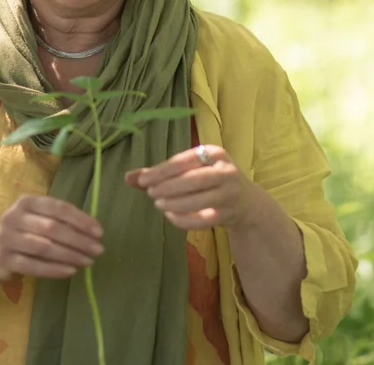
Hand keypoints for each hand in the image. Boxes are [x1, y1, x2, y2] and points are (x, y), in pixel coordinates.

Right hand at [0, 195, 102, 281]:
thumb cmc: (24, 232)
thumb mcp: (38, 219)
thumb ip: (61, 220)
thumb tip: (94, 231)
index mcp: (27, 202)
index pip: (58, 208)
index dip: (81, 220)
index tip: (100, 232)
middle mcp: (14, 217)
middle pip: (53, 228)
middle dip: (79, 240)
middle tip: (98, 250)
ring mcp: (7, 239)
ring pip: (44, 248)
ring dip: (70, 255)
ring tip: (88, 261)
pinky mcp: (5, 260)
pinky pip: (34, 266)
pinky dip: (55, 269)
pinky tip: (71, 271)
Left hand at [125, 145, 257, 230]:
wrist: (245, 202)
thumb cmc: (211, 181)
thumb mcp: (192, 170)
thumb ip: (161, 173)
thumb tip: (128, 177)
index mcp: (214, 153)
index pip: (183, 161)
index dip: (161, 171)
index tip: (142, 181)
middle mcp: (225, 171)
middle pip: (192, 179)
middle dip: (167, 187)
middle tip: (150, 194)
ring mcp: (229, 193)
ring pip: (198, 200)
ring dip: (174, 203)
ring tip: (158, 205)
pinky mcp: (228, 214)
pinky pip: (202, 220)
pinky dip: (184, 220)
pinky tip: (170, 216)